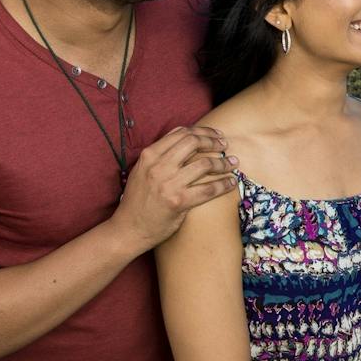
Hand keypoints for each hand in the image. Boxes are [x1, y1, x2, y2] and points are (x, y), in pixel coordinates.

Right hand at [113, 125, 236, 251]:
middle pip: (194, 142)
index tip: (215, 134)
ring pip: (204, 164)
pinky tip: (231, 183)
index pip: (181, 133)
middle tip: (225, 146)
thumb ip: (161, 155)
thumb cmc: (138, 199)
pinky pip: (208, 189)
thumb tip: (187, 140)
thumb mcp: (142, 170)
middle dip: (213, 141)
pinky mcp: (178, 202)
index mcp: (149, 155)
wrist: (128, 228)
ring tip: (233, 163)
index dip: (202, 131)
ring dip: (223, 162)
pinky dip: (224, 184)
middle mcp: (158, 166)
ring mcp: (168, 184)